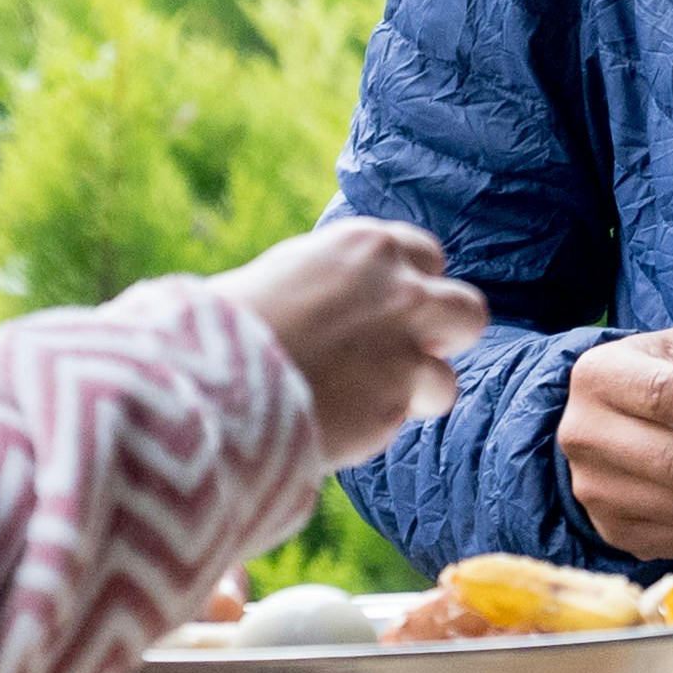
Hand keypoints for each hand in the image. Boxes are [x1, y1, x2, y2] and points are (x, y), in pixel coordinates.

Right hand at [216, 218, 492, 460]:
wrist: (206, 375)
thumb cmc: (222, 322)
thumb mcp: (286, 274)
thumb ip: (336, 282)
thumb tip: (347, 304)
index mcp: (366, 245)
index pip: (427, 257)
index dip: (412, 288)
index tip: (389, 310)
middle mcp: (400, 290)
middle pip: (467, 311)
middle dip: (443, 339)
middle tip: (405, 357)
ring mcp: (403, 349)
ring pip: (447, 380)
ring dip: (414, 396)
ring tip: (364, 404)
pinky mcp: (395, 404)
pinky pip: (403, 420)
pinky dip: (376, 427)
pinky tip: (335, 423)